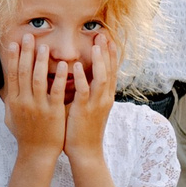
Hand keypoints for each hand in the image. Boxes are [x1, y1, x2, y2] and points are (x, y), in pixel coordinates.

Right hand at [0, 36, 72, 158]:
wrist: (36, 153)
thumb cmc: (24, 135)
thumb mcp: (11, 117)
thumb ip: (9, 100)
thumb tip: (6, 86)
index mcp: (13, 101)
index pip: (12, 74)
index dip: (13, 58)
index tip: (14, 43)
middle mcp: (23, 102)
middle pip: (23, 73)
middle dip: (26, 53)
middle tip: (28, 36)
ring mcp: (38, 107)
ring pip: (38, 79)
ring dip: (41, 61)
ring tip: (44, 46)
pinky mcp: (53, 112)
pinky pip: (56, 91)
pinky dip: (60, 78)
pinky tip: (64, 66)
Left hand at [63, 36, 117, 159]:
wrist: (85, 152)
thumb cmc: (82, 129)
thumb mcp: (87, 107)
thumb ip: (85, 91)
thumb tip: (77, 77)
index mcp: (105, 97)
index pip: (110, 71)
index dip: (110, 55)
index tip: (108, 39)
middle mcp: (104, 98)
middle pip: (109, 70)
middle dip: (107, 52)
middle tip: (104, 34)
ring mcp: (96, 104)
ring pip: (101, 78)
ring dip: (98, 61)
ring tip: (96, 45)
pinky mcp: (85, 111)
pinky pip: (84, 91)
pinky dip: (81, 77)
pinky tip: (75, 65)